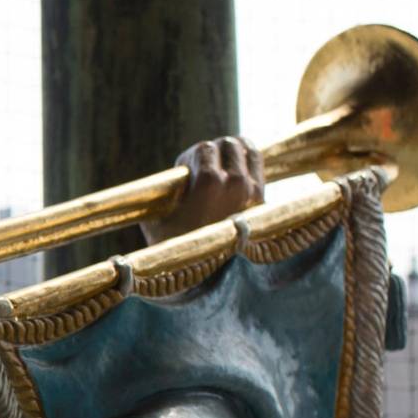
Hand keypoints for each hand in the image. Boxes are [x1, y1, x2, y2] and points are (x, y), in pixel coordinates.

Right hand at [141, 135, 264, 244]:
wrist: (202, 273)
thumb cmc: (171, 245)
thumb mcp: (154, 216)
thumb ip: (161, 190)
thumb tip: (167, 177)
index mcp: (210, 182)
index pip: (205, 148)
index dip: (190, 158)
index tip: (184, 174)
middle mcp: (236, 183)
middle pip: (228, 143)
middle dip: (212, 151)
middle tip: (200, 169)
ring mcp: (253, 189)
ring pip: (246, 147)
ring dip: (231, 151)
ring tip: (218, 165)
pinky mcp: (262, 197)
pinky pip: (257, 162)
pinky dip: (246, 158)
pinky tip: (232, 167)